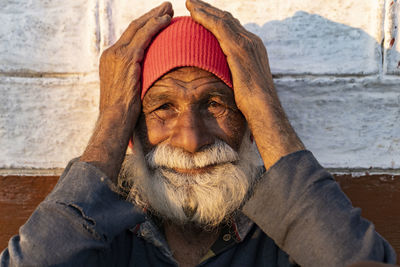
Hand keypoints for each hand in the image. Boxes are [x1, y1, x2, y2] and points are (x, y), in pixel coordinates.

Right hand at [99, 2, 172, 120]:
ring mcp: (117, 54)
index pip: (129, 36)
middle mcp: (112, 52)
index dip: (144, 25)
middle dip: (151, 15)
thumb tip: (147, 79)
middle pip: (134, 27)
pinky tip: (167, 20)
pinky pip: (144, 36)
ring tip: (169, 8)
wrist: (114, 119)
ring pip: (139, 28)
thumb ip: (133, 77)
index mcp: (110, 58)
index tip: (158, 18)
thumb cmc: (123, 110)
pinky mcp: (127, 59)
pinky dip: (156, 25)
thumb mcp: (126, 89)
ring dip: (155, 16)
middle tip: (166, 7)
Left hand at [186, 0, 303, 167]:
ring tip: (190, 3)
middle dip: (210, 10)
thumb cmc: (253, 105)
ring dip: (205, 9)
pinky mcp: (239, 48)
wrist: (264, 109)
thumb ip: (234, 76)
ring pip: (222, 19)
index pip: (232, 29)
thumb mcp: (243, 85)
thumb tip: (223, 82)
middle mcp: (252, 41)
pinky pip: (219, 27)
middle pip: (227, 19)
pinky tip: (193, 13)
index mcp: (253, 49)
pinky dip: (205, 17)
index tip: (202, 16)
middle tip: (194, 3)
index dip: (216, 20)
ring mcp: (247, 43)